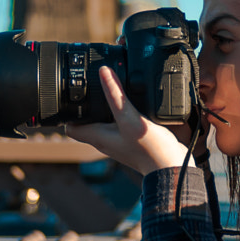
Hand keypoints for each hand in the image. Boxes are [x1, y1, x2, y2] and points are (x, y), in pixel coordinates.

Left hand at [63, 67, 193, 175]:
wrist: (171, 167)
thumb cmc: (150, 150)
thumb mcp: (130, 118)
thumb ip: (116, 95)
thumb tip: (104, 72)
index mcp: (98, 137)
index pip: (71, 128)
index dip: (68, 112)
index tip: (71, 96)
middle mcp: (106, 140)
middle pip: (88, 121)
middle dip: (88, 105)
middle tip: (91, 86)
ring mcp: (121, 140)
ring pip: (106, 121)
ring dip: (106, 107)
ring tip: (111, 89)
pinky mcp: (134, 139)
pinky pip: (123, 123)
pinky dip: (124, 112)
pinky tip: (134, 102)